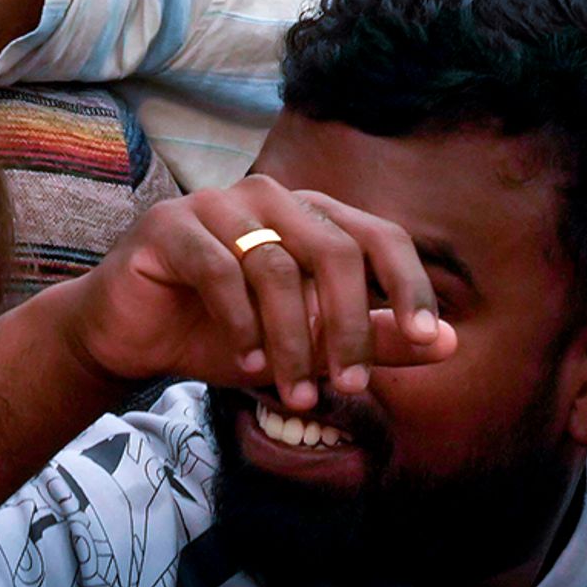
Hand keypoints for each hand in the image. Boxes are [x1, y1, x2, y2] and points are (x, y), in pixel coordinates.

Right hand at [64, 178, 454, 411]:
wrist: (135, 336)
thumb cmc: (226, 335)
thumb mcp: (310, 346)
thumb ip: (374, 341)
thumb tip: (451, 344)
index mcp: (310, 214)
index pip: (379, 236)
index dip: (410, 286)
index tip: (429, 340)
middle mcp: (268, 197)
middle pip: (334, 250)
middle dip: (349, 327)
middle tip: (348, 385)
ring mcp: (214, 204)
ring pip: (277, 268)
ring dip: (291, 341)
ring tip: (293, 390)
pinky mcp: (168, 224)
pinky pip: (220, 271)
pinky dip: (241, 325)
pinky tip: (244, 362)